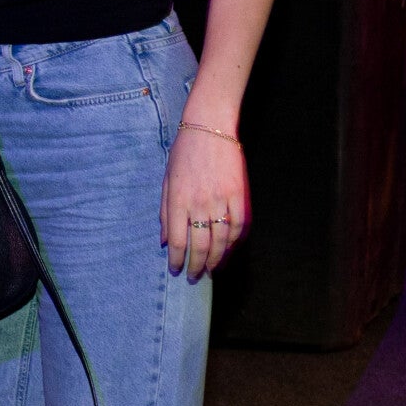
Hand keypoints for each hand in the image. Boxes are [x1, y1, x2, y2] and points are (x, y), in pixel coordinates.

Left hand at [162, 125, 250, 278]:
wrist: (209, 128)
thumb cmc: (184, 154)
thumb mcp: (167, 183)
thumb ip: (165, 214)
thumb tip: (165, 242)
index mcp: (178, 202)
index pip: (178, 243)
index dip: (177, 261)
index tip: (177, 271)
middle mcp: (199, 204)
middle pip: (200, 246)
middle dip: (197, 266)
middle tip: (195, 277)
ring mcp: (221, 199)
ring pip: (222, 239)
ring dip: (217, 258)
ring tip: (213, 269)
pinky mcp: (239, 193)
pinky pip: (240, 224)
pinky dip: (236, 240)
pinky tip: (231, 248)